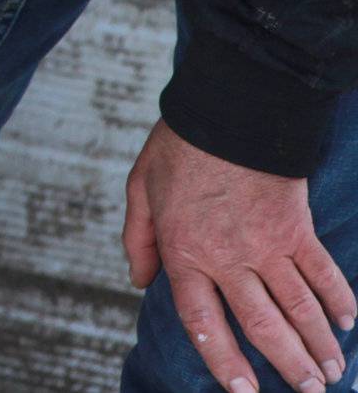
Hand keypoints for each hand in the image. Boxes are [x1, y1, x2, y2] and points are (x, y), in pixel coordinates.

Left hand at [125, 118, 355, 391]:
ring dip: (318, 344)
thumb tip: (139, 281)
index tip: (246, 391)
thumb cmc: (178, 148)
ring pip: (298, 308)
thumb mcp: (140, 188)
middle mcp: (227, 257)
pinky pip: (322, 273)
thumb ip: (138, 238)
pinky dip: (338, 299)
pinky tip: (346, 322)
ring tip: (332, 373)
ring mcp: (266, 245)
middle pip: (262, 326)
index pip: (204, 322)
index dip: (224, 361)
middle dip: (289, 365)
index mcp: (184, 252)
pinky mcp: (296, 228)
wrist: (225, 110)